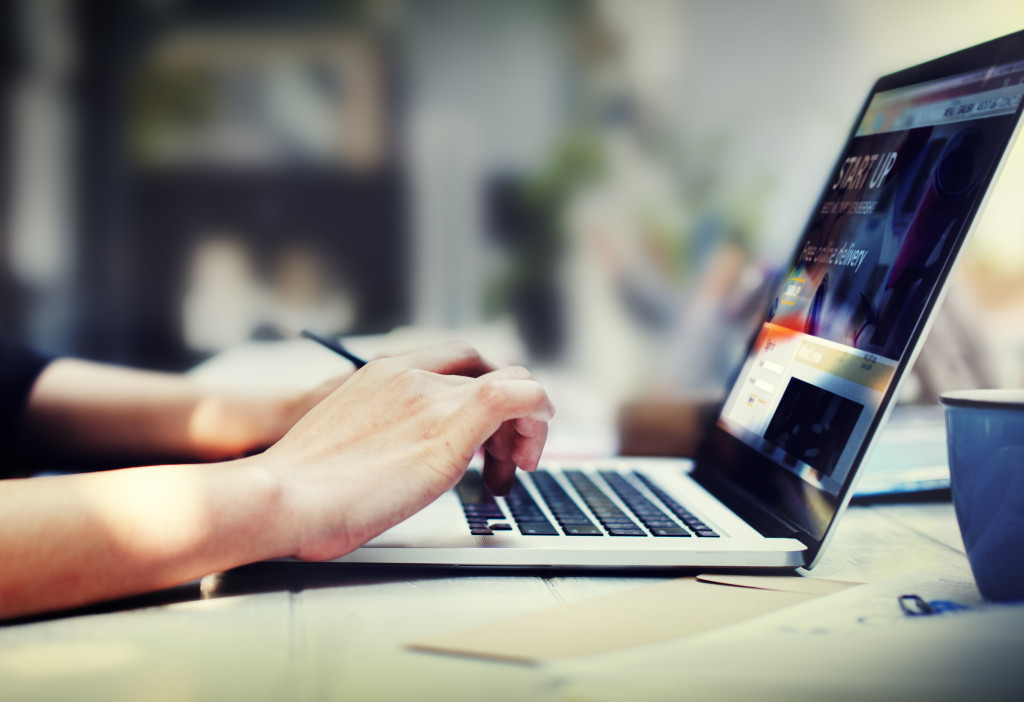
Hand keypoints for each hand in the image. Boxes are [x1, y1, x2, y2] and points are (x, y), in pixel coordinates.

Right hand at [260, 342, 553, 560]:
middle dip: (504, 411)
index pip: (454, 360)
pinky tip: (528, 454)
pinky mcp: (451, 426)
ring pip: (511, 383)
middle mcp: (411, 374)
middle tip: (500, 463)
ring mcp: (432, 397)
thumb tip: (389, 465)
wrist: (282, 496)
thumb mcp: (342, 445)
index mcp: (384, 373)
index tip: (477, 438)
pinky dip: (539, 416)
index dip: (478, 391)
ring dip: (522, 427)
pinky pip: (519, 396)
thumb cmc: (301, 489)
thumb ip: (377, 437)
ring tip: (511, 472)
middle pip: (487, 369)